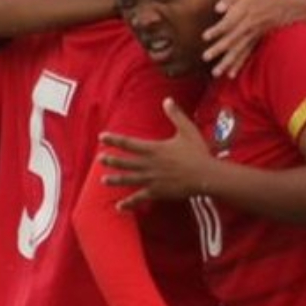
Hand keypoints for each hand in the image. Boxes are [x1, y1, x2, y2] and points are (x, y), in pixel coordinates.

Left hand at [100, 98, 219, 209]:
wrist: (206, 175)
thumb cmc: (198, 152)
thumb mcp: (187, 130)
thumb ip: (175, 115)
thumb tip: (167, 99)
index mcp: (154, 149)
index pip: (128, 143)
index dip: (114, 139)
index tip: (102, 137)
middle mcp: (149, 164)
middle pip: (125, 162)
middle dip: (111, 160)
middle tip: (99, 159)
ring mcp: (152, 179)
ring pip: (128, 179)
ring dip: (115, 180)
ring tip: (103, 180)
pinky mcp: (157, 192)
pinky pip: (139, 198)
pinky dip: (129, 203)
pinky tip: (119, 206)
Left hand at [202, 0, 305, 77]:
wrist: (282, 7)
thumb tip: (217, 9)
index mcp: (243, 13)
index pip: (229, 23)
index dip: (217, 30)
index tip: (205, 37)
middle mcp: (247, 26)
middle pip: (232, 39)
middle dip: (219, 49)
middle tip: (205, 57)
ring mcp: (252, 36)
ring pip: (239, 51)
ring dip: (227, 62)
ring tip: (215, 73)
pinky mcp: (254, 43)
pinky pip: (246, 55)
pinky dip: (239, 65)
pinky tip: (230, 75)